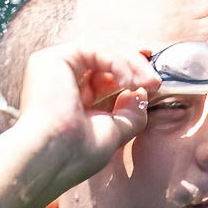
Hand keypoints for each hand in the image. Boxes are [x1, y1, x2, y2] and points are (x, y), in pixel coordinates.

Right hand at [11, 41, 161, 195]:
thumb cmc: (76, 155)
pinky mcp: (52, 58)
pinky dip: (118, 62)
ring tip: (149, 83)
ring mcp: (56, 66)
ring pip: (104, 47)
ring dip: (133, 62)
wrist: (52, 159)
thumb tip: (142, 94)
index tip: (155, 79)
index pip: (105, 69)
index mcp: (72, 94)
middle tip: (156, 79)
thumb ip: (129, 112)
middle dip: (136, 62)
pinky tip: (129, 82)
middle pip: (107, 52)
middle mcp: (61, 76)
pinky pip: (96, 49)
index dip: (132, 68)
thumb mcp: (113, 132)